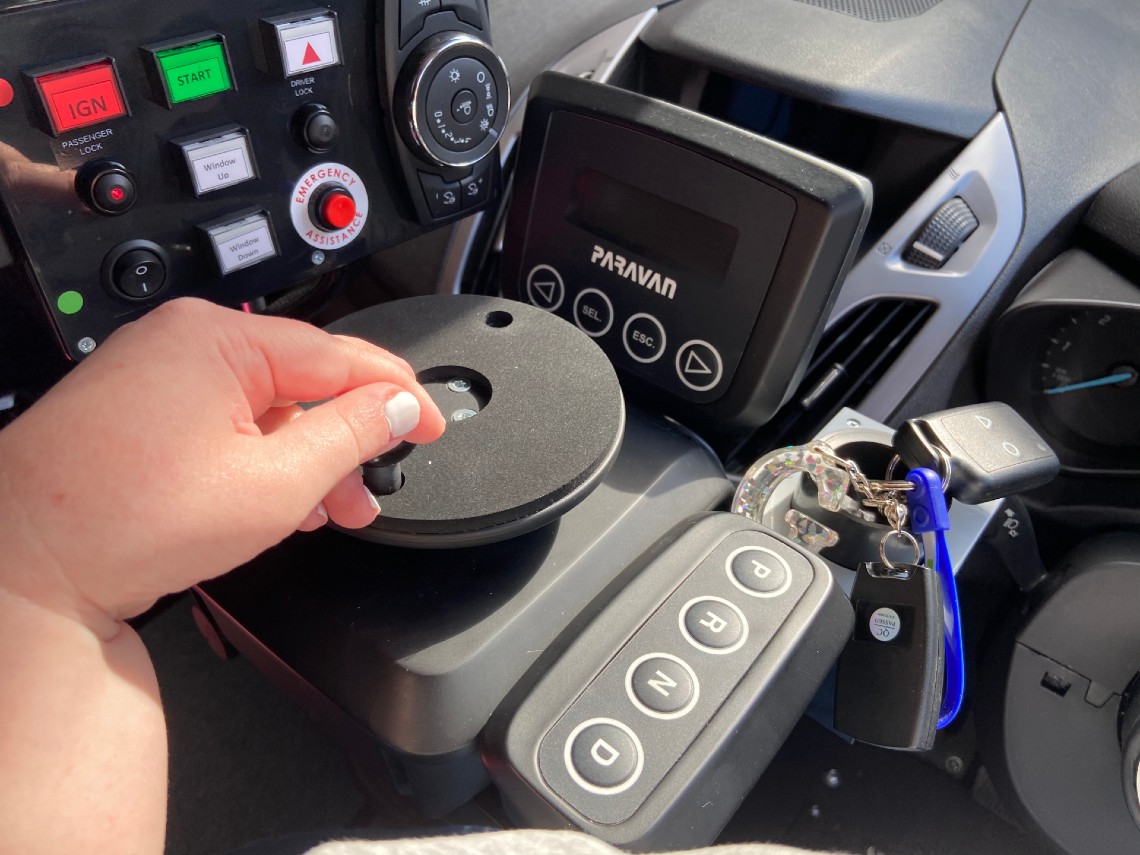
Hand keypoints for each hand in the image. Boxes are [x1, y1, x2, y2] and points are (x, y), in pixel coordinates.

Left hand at [0, 297, 444, 633]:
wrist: (23, 566)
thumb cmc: (122, 522)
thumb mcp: (275, 483)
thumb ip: (351, 435)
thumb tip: (397, 405)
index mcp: (221, 340)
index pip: (341, 355)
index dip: (398, 393)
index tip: (430, 423)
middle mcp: (185, 341)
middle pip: (302, 381)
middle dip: (346, 440)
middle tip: (373, 488)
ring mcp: (156, 371)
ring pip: (264, 405)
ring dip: (303, 456)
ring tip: (324, 510)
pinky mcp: (138, 404)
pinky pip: (223, 417)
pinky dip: (257, 455)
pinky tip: (274, 499)